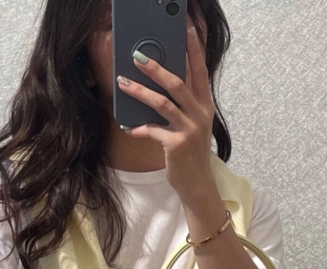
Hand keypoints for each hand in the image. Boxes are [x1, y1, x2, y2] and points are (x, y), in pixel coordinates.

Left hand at [117, 26, 214, 199]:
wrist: (197, 183)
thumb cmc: (190, 152)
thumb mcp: (192, 125)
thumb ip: (183, 105)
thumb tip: (161, 84)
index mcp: (204, 105)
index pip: (200, 70)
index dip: (194, 48)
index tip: (187, 28)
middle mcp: (200, 114)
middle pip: (177, 83)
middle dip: (156, 68)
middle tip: (137, 56)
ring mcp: (189, 129)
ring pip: (162, 103)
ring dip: (140, 92)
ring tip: (122, 83)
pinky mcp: (176, 145)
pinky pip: (152, 131)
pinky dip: (138, 128)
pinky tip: (126, 127)